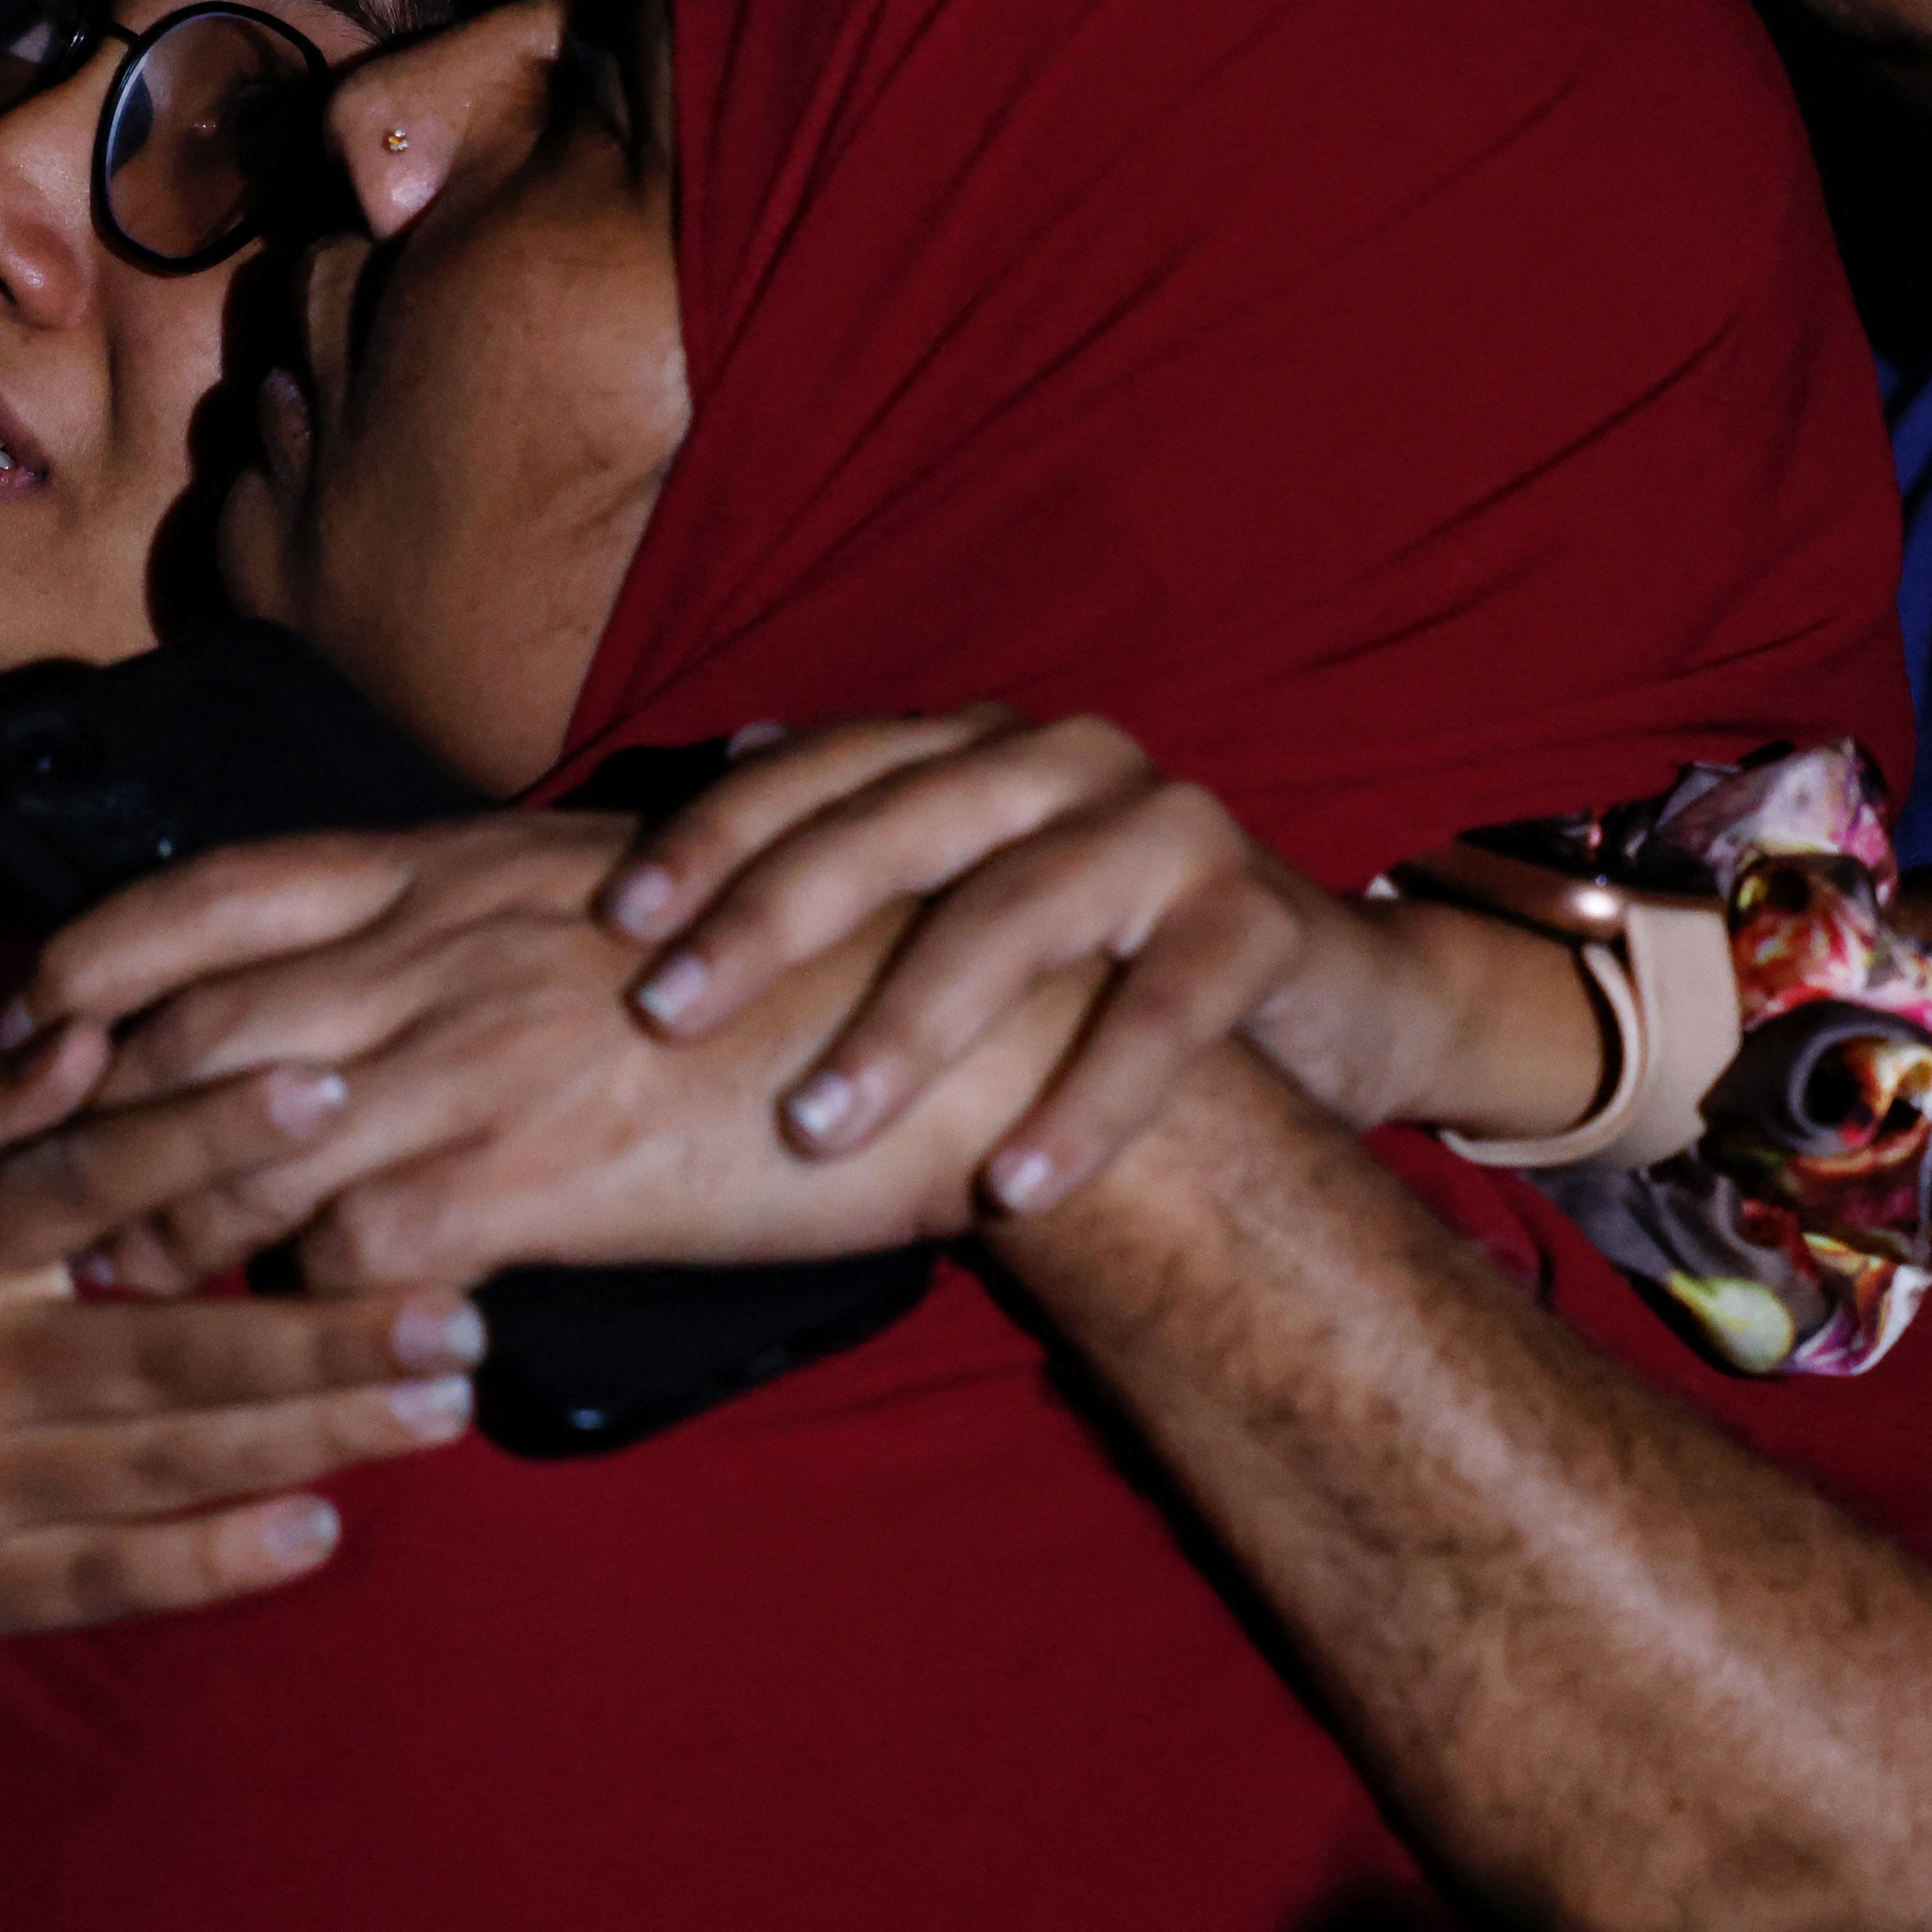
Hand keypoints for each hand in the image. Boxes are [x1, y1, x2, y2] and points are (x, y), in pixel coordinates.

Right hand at [0, 1021, 485, 1653]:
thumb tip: (83, 1038)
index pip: (93, 1179)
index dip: (214, 1131)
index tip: (335, 1091)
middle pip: (174, 1343)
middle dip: (331, 1330)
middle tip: (465, 1310)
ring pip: (169, 1463)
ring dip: (317, 1438)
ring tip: (441, 1405)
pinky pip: (107, 1579)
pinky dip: (215, 1563)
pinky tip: (319, 1534)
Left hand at [15, 815, 1086, 1294]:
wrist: (942, 1029)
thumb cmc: (785, 957)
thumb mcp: (603, 889)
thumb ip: (469, 915)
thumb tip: (362, 955)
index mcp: (449, 867)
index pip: (208, 894)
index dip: (86, 958)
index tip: (16, 1020)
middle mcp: (442, 949)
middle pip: (194, 1032)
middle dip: (91, 1123)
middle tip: (33, 1199)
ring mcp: (485, 1061)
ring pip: (248, 1151)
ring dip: (173, 1230)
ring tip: (138, 1288)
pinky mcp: (539, 1179)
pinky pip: (361, 1255)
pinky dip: (311, 1302)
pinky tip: (312, 1331)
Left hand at [588, 711, 1602, 1213]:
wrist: (1317, 999)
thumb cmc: (1091, 969)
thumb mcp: (959, 907)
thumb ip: (851, 863)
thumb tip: (692, 800)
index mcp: (974, 749)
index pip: (820, 772)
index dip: (713, 838)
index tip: (613, 922)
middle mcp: (1063, 762)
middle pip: (896, 827)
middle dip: (771, 922)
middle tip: (665, 1017)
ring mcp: (1167, 829)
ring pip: (1016, 913)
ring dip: (909, 1026)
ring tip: (815, 1128)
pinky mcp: (1254, 917)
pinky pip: (1163, 1013)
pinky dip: (1086, 1101)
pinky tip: (1013, 1183)